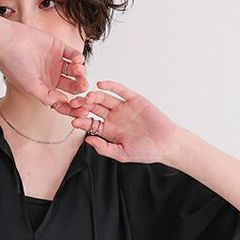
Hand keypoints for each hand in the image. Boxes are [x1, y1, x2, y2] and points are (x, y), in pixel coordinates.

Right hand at [0, 23, 87, 107]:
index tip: (83, 110)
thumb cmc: (15, 65)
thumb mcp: (31, 86)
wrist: (9, 42)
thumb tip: (64, 102)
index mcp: (46, 88)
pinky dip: (79, 58)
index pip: (63, 101)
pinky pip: (74, 55)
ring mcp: (57, 62)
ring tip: (77, 70)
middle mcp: (53, 76)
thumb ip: (47, 97)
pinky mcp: (59, 48)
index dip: (73, 107)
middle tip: (84, 86)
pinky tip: (76, 61)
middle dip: (80, 88)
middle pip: (73, 86)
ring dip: (81, 72)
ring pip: (76, 71)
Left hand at [52, 80, 181, 163]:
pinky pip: (120, 90)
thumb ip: (104, 148)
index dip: (82, 122)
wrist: (166, 144)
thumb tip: (87, 140)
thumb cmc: (146, 151)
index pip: (91, 124)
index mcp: (108, 131)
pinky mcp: (134, 99)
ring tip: (88, 97)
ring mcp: (123, 107)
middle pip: (94, 108)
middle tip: (75, 104)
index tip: (74, 121)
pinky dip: (111, 86)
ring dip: (95, 96)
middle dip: (84, 106)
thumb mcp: (121, 154)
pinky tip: (101, 85)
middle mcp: (113, 117)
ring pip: (105, 99)